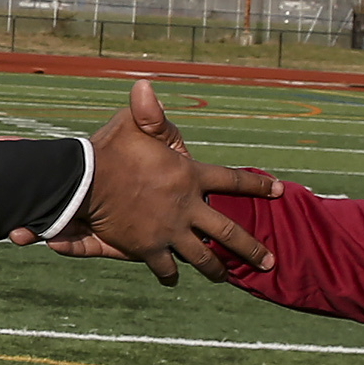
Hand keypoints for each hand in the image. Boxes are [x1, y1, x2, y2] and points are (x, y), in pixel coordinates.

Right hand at [9, 80, 279, 283]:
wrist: (85, 184)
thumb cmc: (110, 150)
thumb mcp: (133, 124)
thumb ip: (148, 111)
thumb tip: (146, 85)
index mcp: (190, 176)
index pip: (232, 180)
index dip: (257, 185)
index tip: (278, 190)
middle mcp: (187, 208)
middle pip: (228, 233)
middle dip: (251, 249)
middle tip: (270, 261)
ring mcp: (170, 231)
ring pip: (202, 257)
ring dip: (215, 269)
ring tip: (225, 277)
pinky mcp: (148, 248)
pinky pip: (164, 266)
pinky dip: (168, 273)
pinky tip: (173, 278)